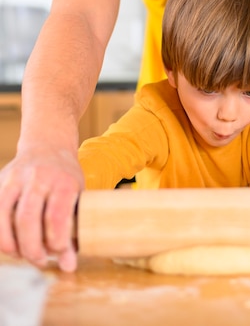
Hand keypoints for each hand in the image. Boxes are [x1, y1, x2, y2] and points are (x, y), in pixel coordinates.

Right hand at [0, 145, 83, 271]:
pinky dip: (0, 233)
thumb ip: (73, 231)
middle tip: (39, 260)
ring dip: (12, 245)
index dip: (55, 241)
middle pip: (27, 219)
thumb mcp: (77, 197)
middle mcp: (38, 177)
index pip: (56, 216)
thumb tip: (68, 266)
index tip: (58, 251)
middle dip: (31, 248)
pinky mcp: (0, 182)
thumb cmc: (65, 178)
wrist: (47, 146)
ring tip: (23, 253)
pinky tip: (10, 242)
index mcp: (63, 181)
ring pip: (5, 218)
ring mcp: (15, 178)